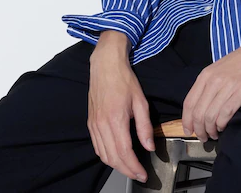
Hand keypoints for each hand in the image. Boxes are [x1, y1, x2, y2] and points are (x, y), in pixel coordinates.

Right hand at [87, 40, 154, 182]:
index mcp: (115, 119)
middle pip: (113, 158)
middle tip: (138, 175)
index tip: (143, 174)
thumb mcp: (140, 101)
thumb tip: (149, 147)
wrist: (105, 65)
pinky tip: (116, 156)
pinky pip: (97, 147)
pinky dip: (106, 156)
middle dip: (126, 170)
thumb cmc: (124, 79)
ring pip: (103, 155)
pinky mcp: (90, 123)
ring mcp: (94, 125)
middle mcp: (102, 125)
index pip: (124, 152)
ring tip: (130, 168)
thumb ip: (145, 126)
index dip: (134, 167)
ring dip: (116, 166)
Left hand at [181, 37, 240, 142]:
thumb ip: (210, 84)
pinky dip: (222, 125)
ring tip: (215, 134)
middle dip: (199, 130)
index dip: (186, 121)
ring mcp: (228, 85)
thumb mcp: (220, 68)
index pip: (189, 102)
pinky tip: (225, 127)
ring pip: (210, 116)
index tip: (188, 131)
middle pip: (198, 113)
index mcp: (206, 74)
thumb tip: (201, 107)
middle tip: (204, 137)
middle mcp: (214, 80)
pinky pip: (225, 114)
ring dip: (211, 131)